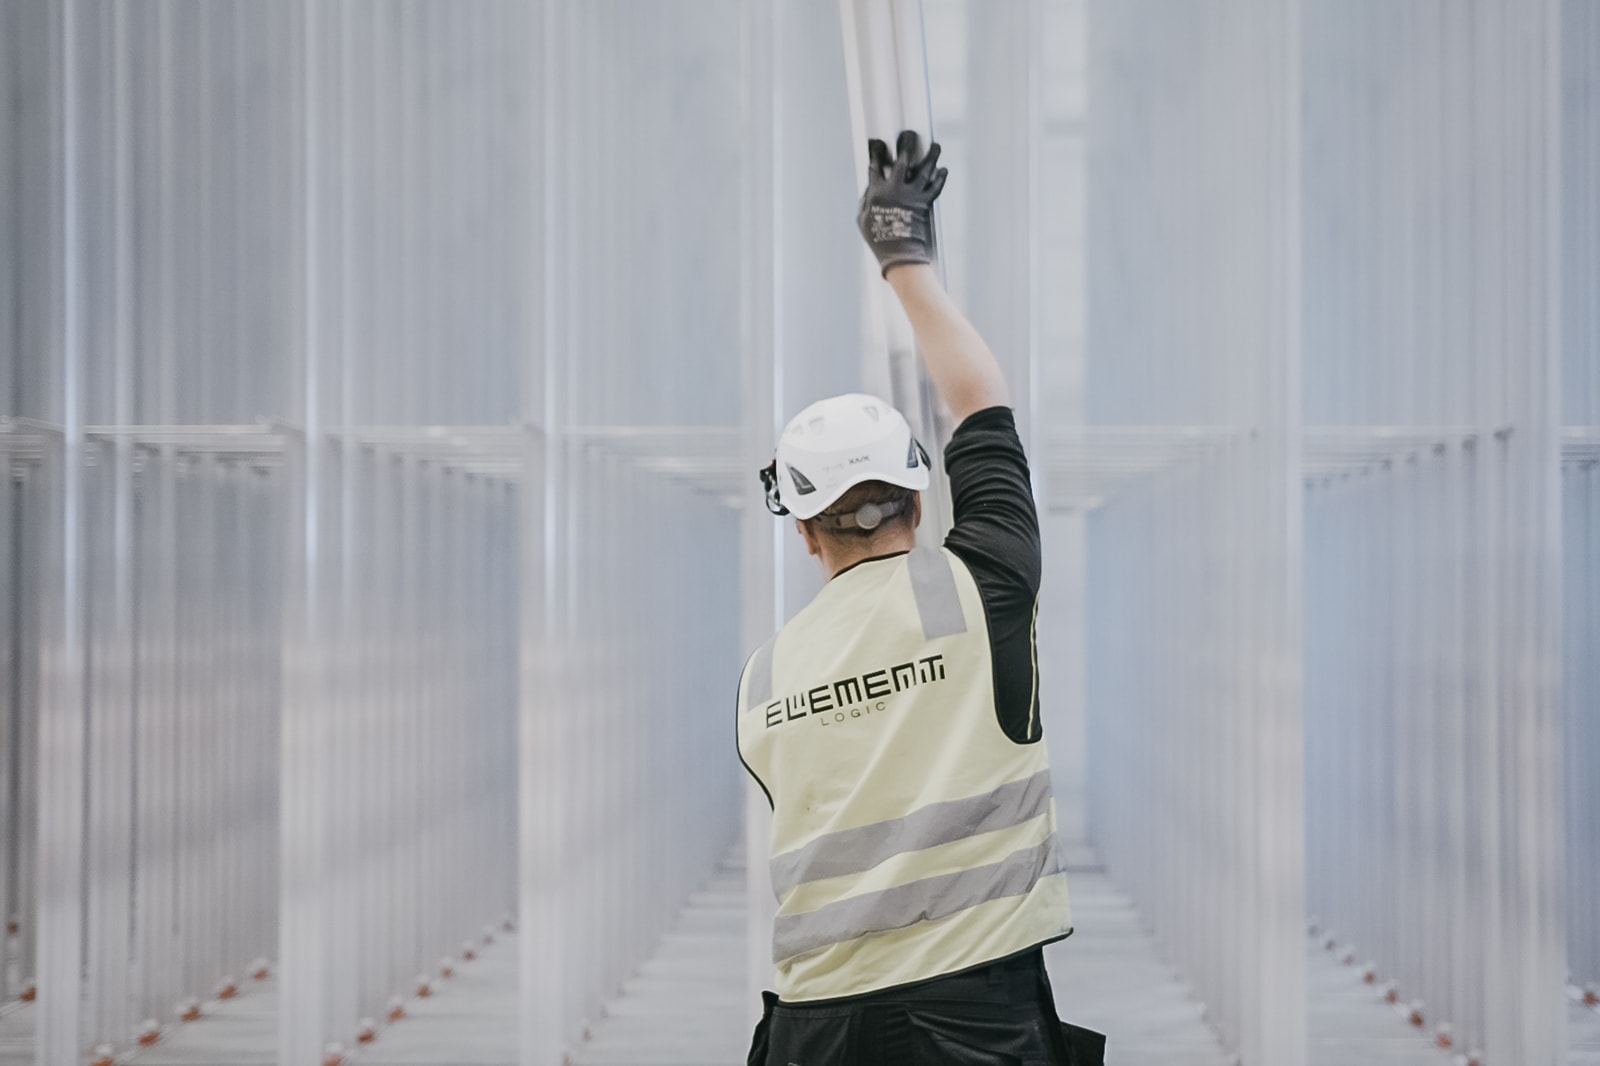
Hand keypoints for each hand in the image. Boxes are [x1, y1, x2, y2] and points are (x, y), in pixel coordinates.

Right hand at [855, 130, 947, 276]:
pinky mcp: (924, 203)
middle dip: (905, 144)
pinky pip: (935, 187)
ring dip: (931, 157)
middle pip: (902, 161)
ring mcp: (911, 195)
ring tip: (936, 146)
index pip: (875, 166)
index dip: (876, 152)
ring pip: (924, 170)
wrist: (899, 254)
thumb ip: (865, 200)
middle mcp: (895, 190)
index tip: (878, 143)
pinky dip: (940, 178)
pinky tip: (943, 170)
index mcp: (876, 192)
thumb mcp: (863, 220)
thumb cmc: (878, 239)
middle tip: (908, 134)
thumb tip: (870, 187)